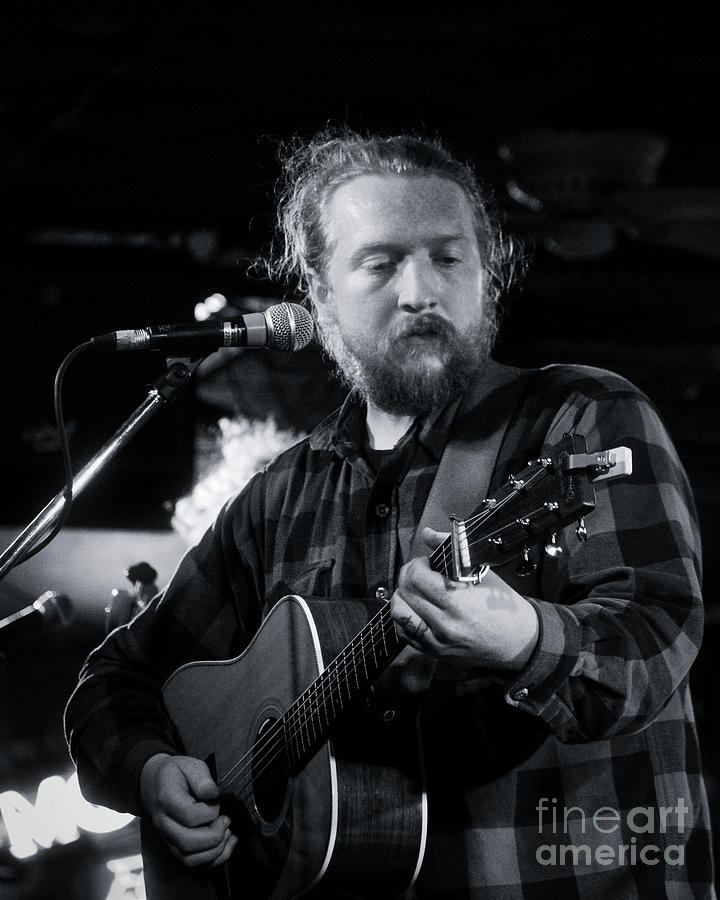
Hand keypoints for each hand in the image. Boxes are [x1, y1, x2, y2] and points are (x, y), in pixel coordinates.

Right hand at [140, 753, 236, 867]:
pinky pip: (192, 863)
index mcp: (167, 799)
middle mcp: (164, 823)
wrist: (153, 782)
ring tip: (228, 833)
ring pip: (189, 859)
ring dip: (215, 851)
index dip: (210, 812)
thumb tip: (214, 795)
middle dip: (215, 835)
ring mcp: (167, 838)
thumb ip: (203, 779)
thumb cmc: (175, 773)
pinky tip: (226, 844)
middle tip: (226, 820)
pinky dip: (213, 860)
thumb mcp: (190, 765)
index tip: (218, 801)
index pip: (190, 816)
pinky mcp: (174, 846)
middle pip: (188, 842)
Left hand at [390, 527, 538, 671]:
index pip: (417, 576)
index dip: (418, 563)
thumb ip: (451, 550)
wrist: (517, 641)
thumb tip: (427, 533)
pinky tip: (413, 607)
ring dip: (402, 595)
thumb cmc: (502, 605)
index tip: (427, 562)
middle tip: (419, 571)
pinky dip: (403, 616)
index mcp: (458, 601)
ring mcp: (437, 641)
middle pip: (406, 591)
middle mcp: (444, 623)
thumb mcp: (481, 572)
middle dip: (408, 575)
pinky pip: (404, 633)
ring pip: (399, 612)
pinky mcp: (434, 652)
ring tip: (413, 589)